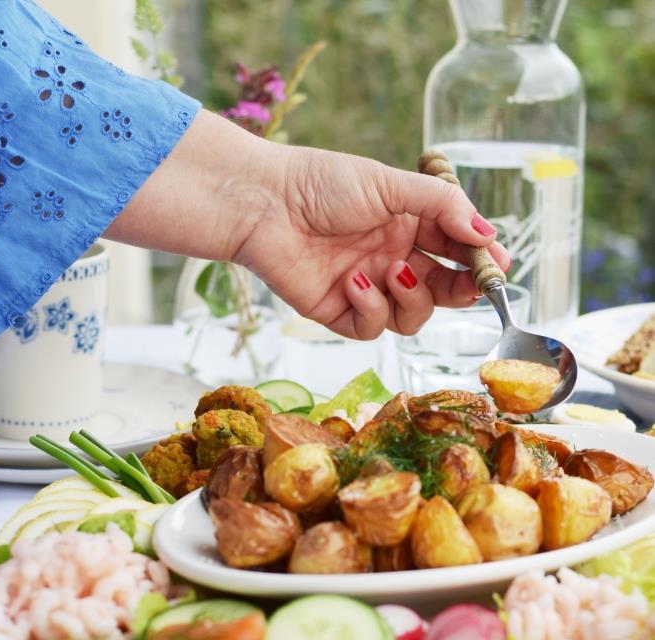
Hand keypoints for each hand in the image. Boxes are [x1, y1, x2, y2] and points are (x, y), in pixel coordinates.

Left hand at [106, 110, 508, 340]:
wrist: (265, 204)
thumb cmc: (322, 184)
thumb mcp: (390, 184)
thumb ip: (441, 206)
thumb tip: (486, 232)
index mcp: (409, 226)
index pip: (456, 250)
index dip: (479, 262)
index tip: (500, 268)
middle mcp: (393, 259)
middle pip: (443, 290)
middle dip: (460, 290)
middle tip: (470, 286)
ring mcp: (369, 289)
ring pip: (413, 317)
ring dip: (413, 298)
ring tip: (392, 270)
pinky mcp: (341, 312)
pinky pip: (373, 328)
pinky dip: (371, 309)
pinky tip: (354, 282)